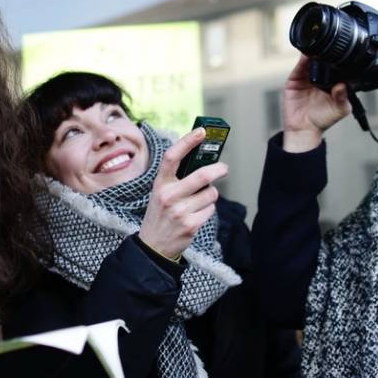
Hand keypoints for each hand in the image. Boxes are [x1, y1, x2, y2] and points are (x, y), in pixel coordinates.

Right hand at [137, 128, 227, 258]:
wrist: (154, 245)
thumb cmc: (160, 213)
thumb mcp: (161, 192)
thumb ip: (177, 177)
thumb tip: (203, 159)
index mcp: (160, 184)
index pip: (172, 157)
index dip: (188, 142)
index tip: (202, 131)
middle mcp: (168, 196)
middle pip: (202, 175)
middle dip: (218, 169)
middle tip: (224, 168)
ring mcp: (180, 211)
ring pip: (211, 193)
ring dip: (210, 195)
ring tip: (198, 202)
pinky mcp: (191, 225)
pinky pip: (211, 209)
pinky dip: (208, 209)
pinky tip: (196, 215)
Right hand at [281, 54, 350, 151]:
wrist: (303, 129)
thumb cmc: (322, 120)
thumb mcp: (339, 110)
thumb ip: (343, 98)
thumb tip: (343, 85)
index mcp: (332, 83)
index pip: (335, 67)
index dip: (338, 62)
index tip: (342, 55)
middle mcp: (320, 78)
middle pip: (323, 61)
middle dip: (325, 55)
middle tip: (330, 49)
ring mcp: (306, 78)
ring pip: (311, 61)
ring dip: (314, 54)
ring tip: (319, 49)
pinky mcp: (295, 79)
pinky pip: (299, 66)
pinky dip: (302, 60)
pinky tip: (307, 56)